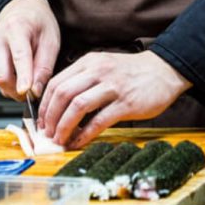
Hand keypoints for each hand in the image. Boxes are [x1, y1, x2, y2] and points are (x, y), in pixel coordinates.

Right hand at [0, 0, 59, 100]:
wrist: (22, 9)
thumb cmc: (39, 24)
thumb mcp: (51, 41)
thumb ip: (44, 67)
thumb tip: (35, 91)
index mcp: (16, 27)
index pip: (19, 56)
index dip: (23, 76)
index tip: (26, 92)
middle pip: (2, 74)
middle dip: (17, 91)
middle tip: (33, 94)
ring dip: (13, 87)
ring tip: (28, 78)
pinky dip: (9, 81)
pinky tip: (18, 71)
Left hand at [37, 50, 191, 147]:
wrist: (164, 70)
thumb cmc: (131, 73)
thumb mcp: (102, 67)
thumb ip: (83, 80)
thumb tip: (60, 105)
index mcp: (88, 63)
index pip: (56, 82)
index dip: (45, 104)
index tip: (41, 120)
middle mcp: (97, 71)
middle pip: (63, 94)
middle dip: (50, 117)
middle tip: (46, 133)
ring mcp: (112, 87)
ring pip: (77, 106)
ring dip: (64, 126)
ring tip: (59, 139)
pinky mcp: (126, 103)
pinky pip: (99, 120)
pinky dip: (85, 134)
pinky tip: (79, 142)